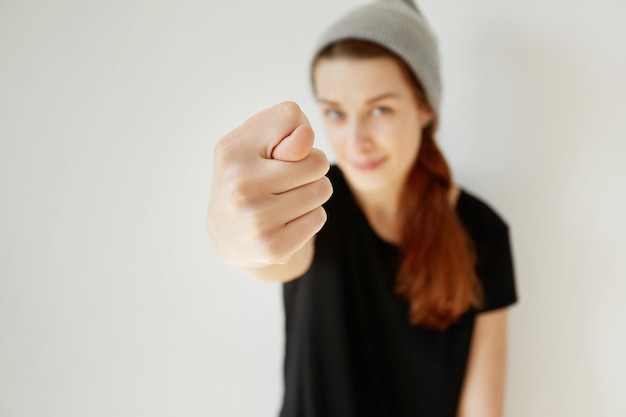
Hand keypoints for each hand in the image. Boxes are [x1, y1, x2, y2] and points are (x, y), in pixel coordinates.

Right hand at [207, 102, 331, 268]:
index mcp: (232, 151)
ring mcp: (256, 219)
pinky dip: (310, 217)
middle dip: (310, 169)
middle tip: (283, 181)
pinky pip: (319, 217)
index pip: (291, 116)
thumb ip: (284, 131)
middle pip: (317, 161)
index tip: (276, 149)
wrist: (228, 235)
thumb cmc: (248, 177)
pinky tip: (286, 221)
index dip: (295, 132)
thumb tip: (306, 136)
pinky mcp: (273, 246)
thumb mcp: (256, 145)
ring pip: (322, 189)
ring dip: (312, 193)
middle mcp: (239, 185)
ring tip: (284, 199)